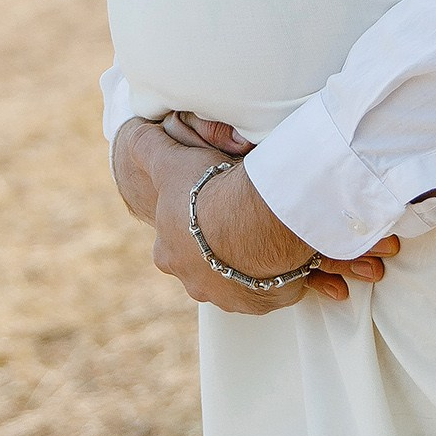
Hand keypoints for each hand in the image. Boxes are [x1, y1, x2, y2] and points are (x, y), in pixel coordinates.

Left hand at [117, 122, 396, 313]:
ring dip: (265, 264)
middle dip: (232, 250)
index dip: (199, 222)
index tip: (219, 206)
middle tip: (255, 226)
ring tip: (285, 242)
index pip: (180, 240)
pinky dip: (293, 275)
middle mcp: (198, 283)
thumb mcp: (169, 161)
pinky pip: (281, 288)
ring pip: (249, 278)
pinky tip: (304, 258)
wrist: (252, 221)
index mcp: (172, 253)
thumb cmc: (208, 191)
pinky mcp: (266, 301)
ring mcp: (233, 296)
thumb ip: (148, 148)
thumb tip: (131, 133)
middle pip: (215, 265)